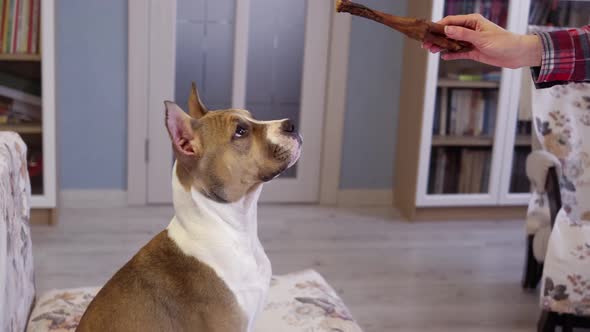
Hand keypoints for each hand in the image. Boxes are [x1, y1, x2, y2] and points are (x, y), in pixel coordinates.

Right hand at [422, 14, 541, 68]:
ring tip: (431, 51)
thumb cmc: (504, 42)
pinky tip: (443, 56)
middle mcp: (470, 30)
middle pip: (449, 33)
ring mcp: (471, 41)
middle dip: (437, 38)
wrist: (517, 54)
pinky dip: (451, 54)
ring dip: (442, 46)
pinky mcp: (473, 51)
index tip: (428, 32)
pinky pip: (459, 52)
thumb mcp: (482, 38)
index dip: (438, 26)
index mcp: (473, 21)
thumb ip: (463, 35)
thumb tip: (447, 30)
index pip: (451, 21)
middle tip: (426, 44)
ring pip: (452, 43)